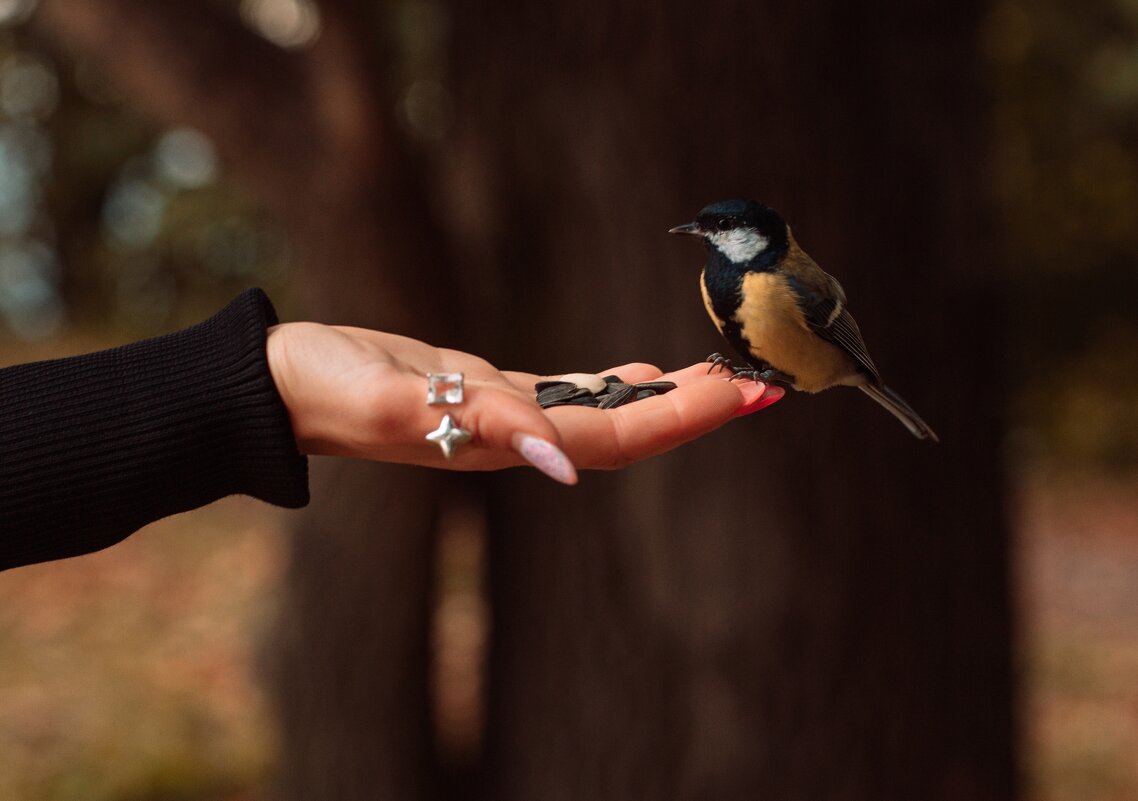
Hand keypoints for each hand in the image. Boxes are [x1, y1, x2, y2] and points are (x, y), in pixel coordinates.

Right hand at [266, 322, 782, 483]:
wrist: (283, 385)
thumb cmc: (328, 389)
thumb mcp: (395, 401)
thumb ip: (481, 427)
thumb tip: (563, 466)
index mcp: (506, 444)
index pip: (616, 436)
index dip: (684, 418)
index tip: (748, 395)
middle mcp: (520, 441)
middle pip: (628, 429)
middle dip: (698, 408)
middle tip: (768, 382)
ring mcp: (507, 420)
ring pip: (607, 413)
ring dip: (668, 399)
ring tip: (726, 376)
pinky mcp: (487, 393)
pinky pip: (572, 393)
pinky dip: (619, 384)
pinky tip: (648, 372)